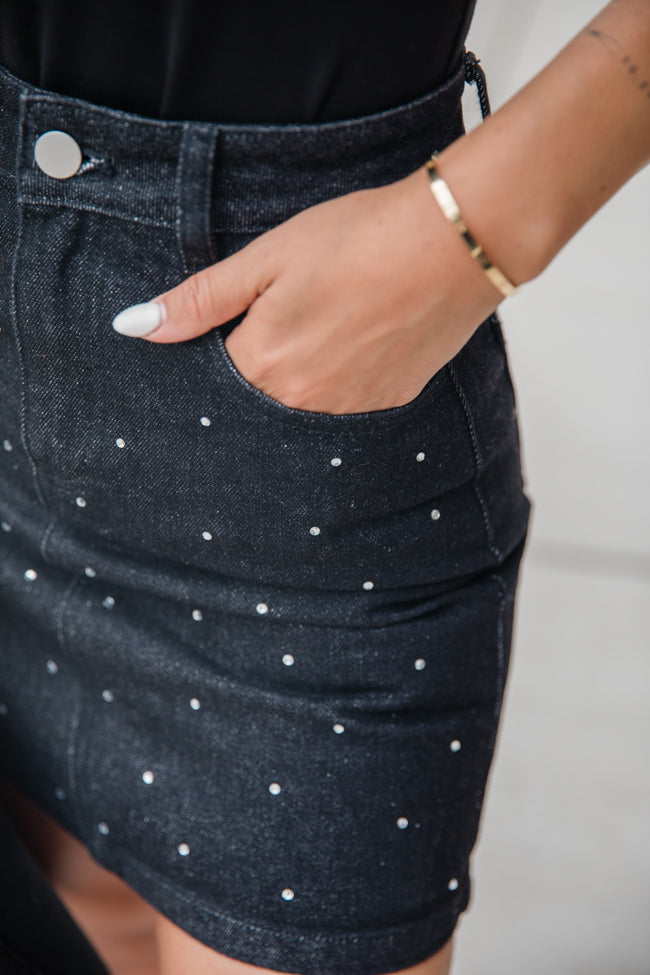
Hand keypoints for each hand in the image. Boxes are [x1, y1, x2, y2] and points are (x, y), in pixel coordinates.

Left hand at [111, 163, 502, 413]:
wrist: (451, 244)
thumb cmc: (357, 240)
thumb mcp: (266, 259)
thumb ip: (201, 300)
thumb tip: (137, 326)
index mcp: (263, 364)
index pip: (217, 380)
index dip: (224, 348)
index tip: (240, 323)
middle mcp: (301, 400)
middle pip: (260, 397)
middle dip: (264, 362)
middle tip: (296, 314)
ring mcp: (348, 407)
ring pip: (303, 402)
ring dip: (305, 372)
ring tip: (333, 319)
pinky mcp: (388, 401)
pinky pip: (347, 402)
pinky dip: (343, 376)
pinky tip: (361, 336)